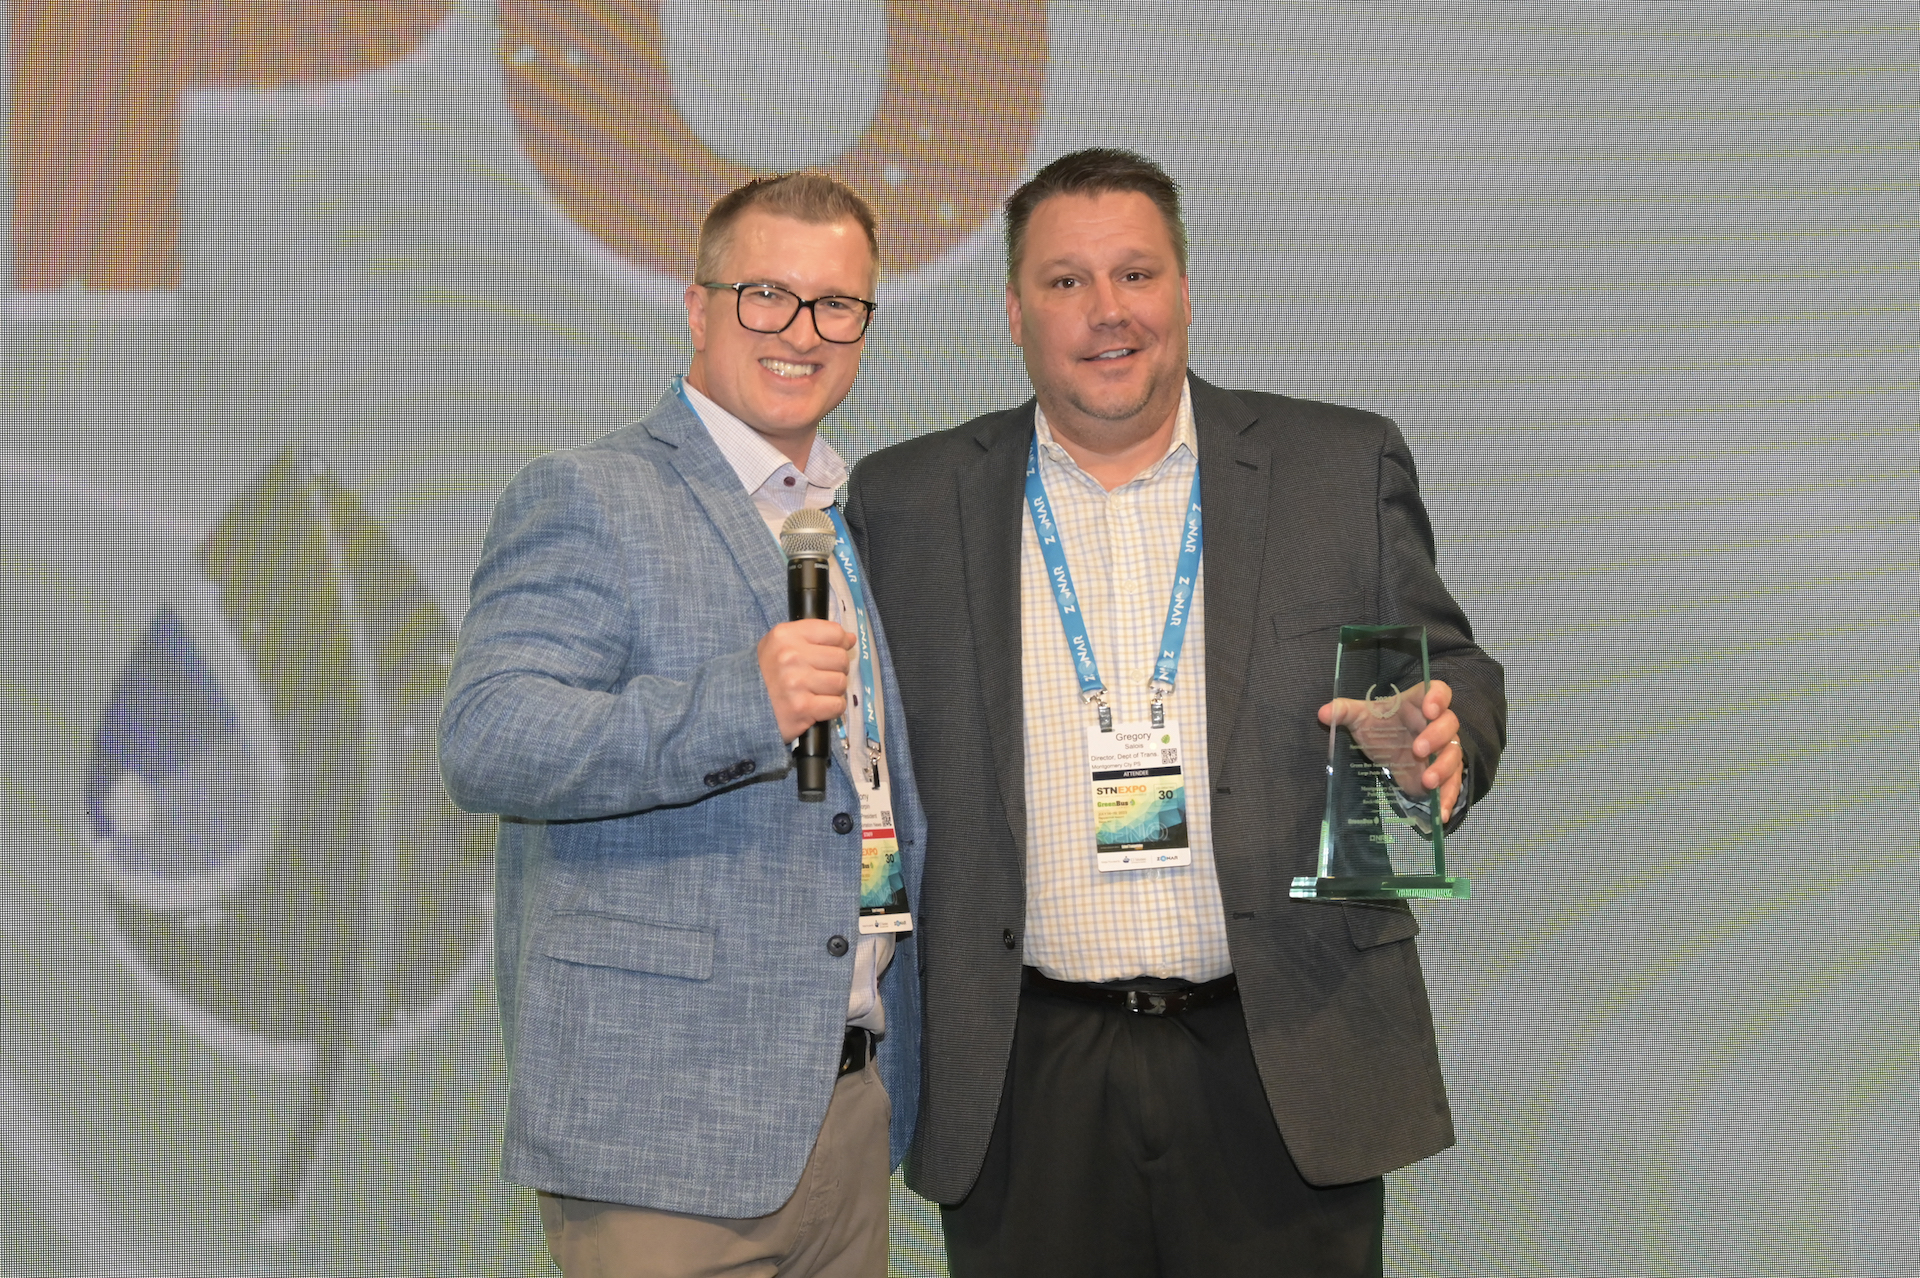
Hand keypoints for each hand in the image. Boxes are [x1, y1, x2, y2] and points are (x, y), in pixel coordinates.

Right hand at [758, 620, 855, 741]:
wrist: (740, 706)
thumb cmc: (765, 673)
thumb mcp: (780, 644)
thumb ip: (815, 636)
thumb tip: (850, 639)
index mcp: (785, 635)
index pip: (833, 632)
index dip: (839, 643)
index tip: (830, 653)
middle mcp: (790, 656)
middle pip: (840, 658)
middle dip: (835, 670)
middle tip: (819, 677)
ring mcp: (796, 683)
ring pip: (840, 683)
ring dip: (832, 691)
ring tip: (815, 692)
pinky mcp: (802, 708)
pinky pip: (837, 705)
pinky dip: (831, 708)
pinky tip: (817, 707)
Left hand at [1318, 678, 1463, 821]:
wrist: (1387, 749)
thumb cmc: (1380, 727)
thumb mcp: (1360, 719)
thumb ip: (1344, 712)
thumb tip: (1323, 713)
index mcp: (1418, 704)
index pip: (1438, 691)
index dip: (1438, 697)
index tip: (1430, 709)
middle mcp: (1436, 724)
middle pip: (1449, 724)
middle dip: (1436, 736)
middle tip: (1417, 750)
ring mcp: (1443, 749)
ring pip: (1454, 754)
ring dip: (1443, 768)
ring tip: (1427, 781)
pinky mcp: (1444, 772)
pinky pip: (1454, 782)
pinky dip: (1448, 797)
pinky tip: (1441, 812)